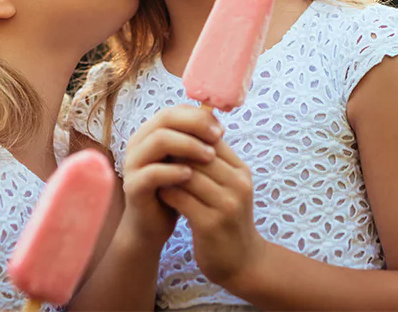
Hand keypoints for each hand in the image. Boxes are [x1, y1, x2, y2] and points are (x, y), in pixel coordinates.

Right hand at [120, 106, 222, 244]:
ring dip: (188, 145)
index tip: (221, 129)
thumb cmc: (174, 189)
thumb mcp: (187, 162)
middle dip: (196, 125)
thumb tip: (219, 125)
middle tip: (218, 137)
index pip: (174, 110)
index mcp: (151, 133)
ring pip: (159, 140)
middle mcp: (139, 143)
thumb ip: (197, 144)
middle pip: (166, 118)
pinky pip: (152, 172)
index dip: (199, 116)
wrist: (152, 225)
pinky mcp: (133, 186)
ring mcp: (133, 163)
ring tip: (210, 157)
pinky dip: (174, 171)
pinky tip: (191, 176)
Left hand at [157, 138, 266, 289]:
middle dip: (175, 153)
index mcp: (242, 172)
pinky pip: (181, 199)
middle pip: (200, 155)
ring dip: (167, 172)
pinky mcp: (211, 224)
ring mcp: (226, 205)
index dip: (188, 138)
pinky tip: (159, 193)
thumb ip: (215, 165)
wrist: (242, 261)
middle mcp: (238, 185)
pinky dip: (167, 193)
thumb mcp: (231, 188)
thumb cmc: (229, 220)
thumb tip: (187, 137)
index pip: (213, 141)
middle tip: (155, 154)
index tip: (169, 141)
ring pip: (188, 175)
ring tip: (154, 172)